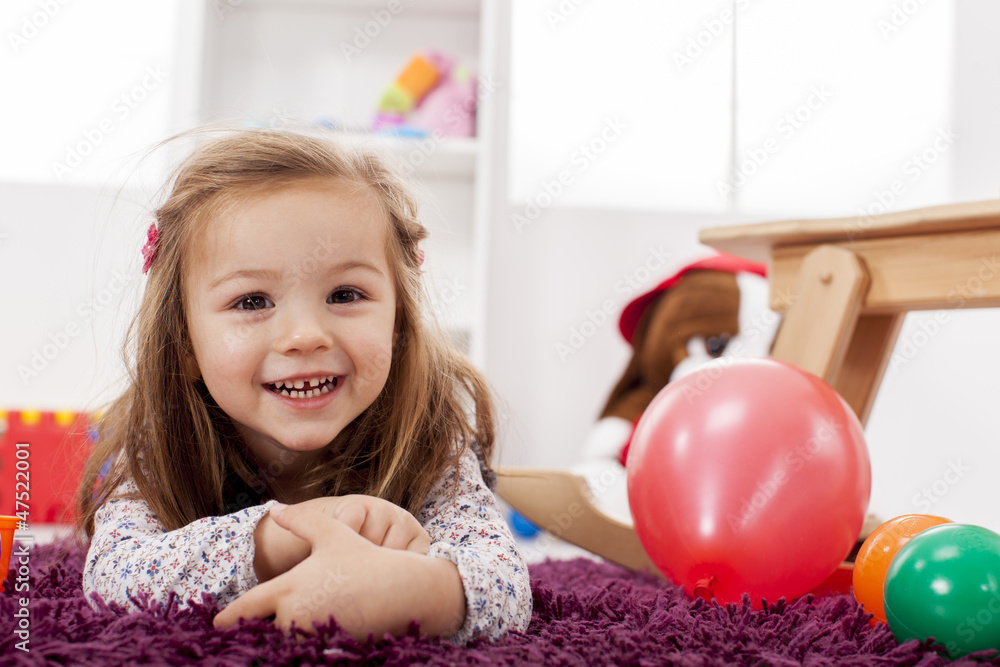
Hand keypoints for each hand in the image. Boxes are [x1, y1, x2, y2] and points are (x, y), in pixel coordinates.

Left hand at [216, 503, 464, 639]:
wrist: (403, 591)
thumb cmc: (365, 560)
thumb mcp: (333, 534)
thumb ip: (302, 520)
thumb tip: (276, 509)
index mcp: (289, 589)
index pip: (245, 610)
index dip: (226, 618)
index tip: (215, 624)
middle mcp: (294, 617)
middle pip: (260, 631)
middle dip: (255, 629)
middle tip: (247, 630)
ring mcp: (311, 636)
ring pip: (281, 641)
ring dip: (279, 637)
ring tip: (275, 633)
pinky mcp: (327, 648)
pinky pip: (303, 650)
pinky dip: (300, 644)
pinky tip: (306, 638)